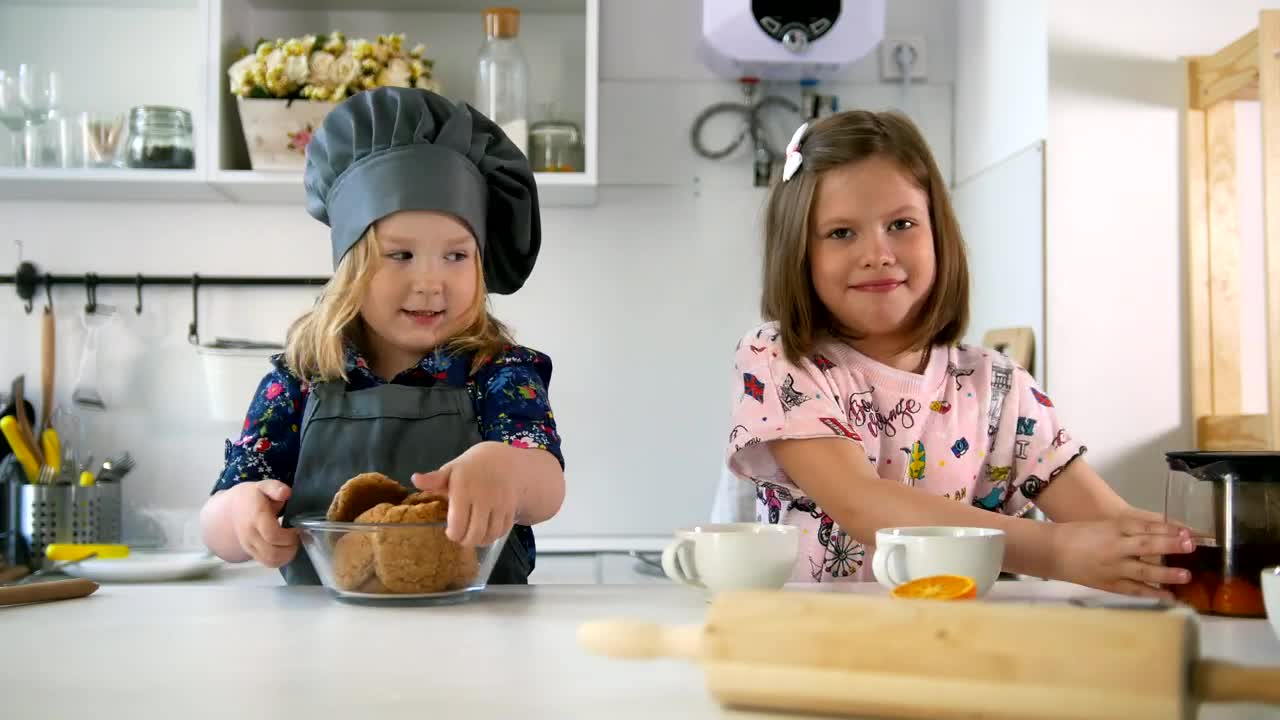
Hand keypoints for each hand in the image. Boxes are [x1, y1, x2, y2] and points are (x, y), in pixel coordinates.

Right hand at [229, 480, 298, 567]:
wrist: (234, 508)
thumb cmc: (253, 496)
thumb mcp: (264, 486)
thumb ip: (275, 488)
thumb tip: (285, 492)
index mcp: (255, 518)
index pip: (273, 535)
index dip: (289, 536)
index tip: (298, 528)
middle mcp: (250, 535)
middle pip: (272, 553)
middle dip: (291, 548)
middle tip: (298, 537)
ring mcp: (249, 546)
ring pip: (270, 561)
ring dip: (287, 556)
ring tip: (293, 543)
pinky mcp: (251, 553)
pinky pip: (267, 563)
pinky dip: (281, 559)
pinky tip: (286, 548)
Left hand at [412, 442, 520, 546]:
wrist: (502, 461)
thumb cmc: (470, 468)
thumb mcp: (451, 470)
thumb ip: (433, 479)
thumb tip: (415, 479)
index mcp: (464, 489)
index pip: (458, 525)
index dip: (453, 534)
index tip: (450, 531)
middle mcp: (483, 498)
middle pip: (474, 534)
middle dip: (466, 541)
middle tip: (461, 537)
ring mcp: (499, 504)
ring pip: (489, 535)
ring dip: (480, 540)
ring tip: (474, 535)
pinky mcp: (511, 508)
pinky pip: (502, 531)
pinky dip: (494, 535)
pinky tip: (487, 531)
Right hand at [1049, 518, 1193, 598]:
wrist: (1052, 551)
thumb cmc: (1078, 534)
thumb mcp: (1105, 526)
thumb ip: (1129, 531)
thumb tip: (1160, 536)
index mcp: (1113, 529)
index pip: (1144, 527)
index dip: (1166, 529)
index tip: (1187, 531)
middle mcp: (1115, 547)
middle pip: (1146, 545)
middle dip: (1170, 546)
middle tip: (1191, 547)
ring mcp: (1112, 567)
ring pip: (1143, 570)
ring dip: (1166, 573)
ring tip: (1186, 576)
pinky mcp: (1108, 584)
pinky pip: (1133, 589)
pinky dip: (1151, 592)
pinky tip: (1168, 596)